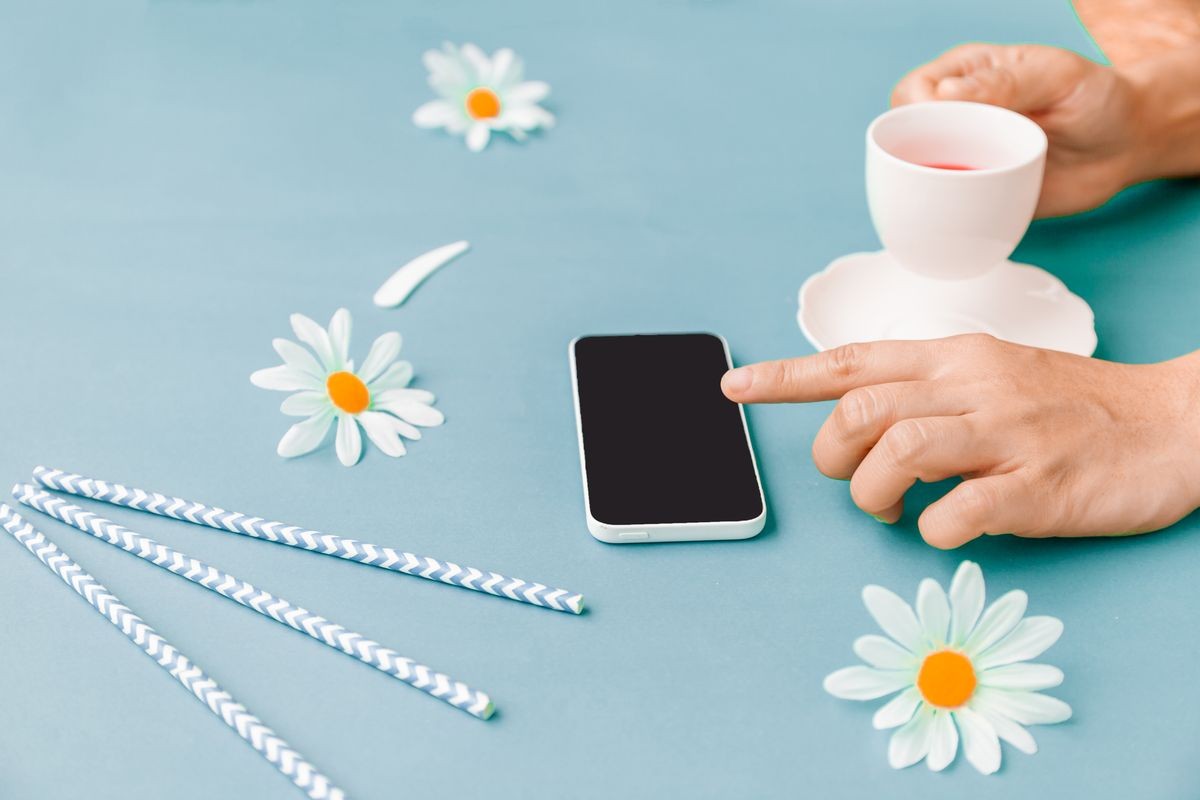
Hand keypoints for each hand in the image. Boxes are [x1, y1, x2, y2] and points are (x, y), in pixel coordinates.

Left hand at [721, 335, 1199, 548]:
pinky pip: (957, 512)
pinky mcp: (1038, 487)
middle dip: (831, 453)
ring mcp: (1006, 436)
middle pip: (861, 407)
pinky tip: (943, 529)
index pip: (852, 358)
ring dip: (871, 492)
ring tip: (888, 510)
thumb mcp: (993, 373)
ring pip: (898, 450)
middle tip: (851, 479)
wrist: (1172, 425)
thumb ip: (926, 387)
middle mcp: (974, 387)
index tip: (733, 389)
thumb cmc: (1072, 407)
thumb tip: (856, 416)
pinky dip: (932, 530)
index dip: (785, 377)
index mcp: (956, 358)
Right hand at [891, 44, 1141, 217]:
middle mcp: (956, 118)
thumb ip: (1006, 81)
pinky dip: (939, 218)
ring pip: (914, 177)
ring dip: (922, 191)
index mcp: (966, 77)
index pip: (912, 92)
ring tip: (956, 195)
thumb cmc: (1096, 97)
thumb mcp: (1057, 75)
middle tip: (955, 166)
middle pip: (901, 137)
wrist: (1127, 145)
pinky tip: (954, 220)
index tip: (947, 126)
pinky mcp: (976, 194)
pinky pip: (942, 209)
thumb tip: (945, 94)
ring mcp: (963, 158)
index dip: (916, 112)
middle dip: (912, 157)